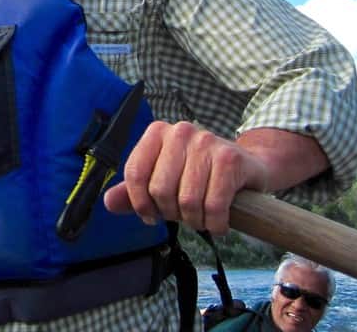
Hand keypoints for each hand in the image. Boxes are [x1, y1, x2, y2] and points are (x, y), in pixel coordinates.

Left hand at [103, 121, 268, 234]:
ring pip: (187, 200)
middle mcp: (180, 131)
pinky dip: (215, 223)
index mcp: (157, 133)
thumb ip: (134, 192)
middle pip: (160, 189)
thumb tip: (108, 203)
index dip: (140, 203)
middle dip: (171, 213)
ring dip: (195, 221)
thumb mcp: (164, 180)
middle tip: (183, 215)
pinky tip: (218, 222)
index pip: (135, 173)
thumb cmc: (199, 176)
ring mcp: (206, 142)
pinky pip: (213, 205)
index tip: (151, 216)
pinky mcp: (230, 158)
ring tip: (201, 218)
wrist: (248, 166)